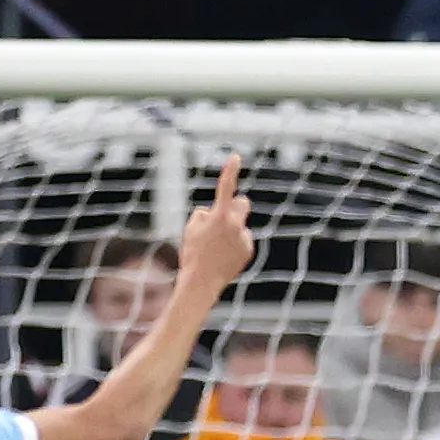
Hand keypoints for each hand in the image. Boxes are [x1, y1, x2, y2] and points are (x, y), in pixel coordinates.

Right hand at [177, 153, 254, 289]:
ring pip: (239, 225)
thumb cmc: (192, 253)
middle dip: (236, 205)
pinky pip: (241, 240)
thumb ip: (204, 214)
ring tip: (216, 247)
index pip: (226, 187)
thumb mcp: (191, 228)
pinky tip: (222, 256)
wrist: (202, 282)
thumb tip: (214, 213)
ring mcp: (244, 238)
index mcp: (220, 216)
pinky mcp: (248, 250)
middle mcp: (236, 225)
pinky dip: (234, 244)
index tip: (236, 157)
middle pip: (243, 203)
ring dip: (231, 230)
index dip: (230, 171)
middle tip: (224, 215)